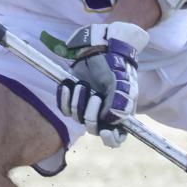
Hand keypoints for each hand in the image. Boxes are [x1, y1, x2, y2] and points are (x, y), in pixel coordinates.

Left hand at [45, 22, 147, 146]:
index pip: (116, 138)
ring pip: (77, 117)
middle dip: (91, 114)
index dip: (111, 139)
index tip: (105, 131)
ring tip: (83, 84)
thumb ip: (119, 102)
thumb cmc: (116, 64)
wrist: (101, 47)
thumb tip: (110, 121)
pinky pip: (64, 107)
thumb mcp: (122, 81)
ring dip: (78, 101)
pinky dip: (64, 97)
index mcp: (120, 114)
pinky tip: (68, 84)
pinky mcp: (73, 97)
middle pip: (93, 128)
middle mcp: (103, 113)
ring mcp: (87, 105)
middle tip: (94, 96)